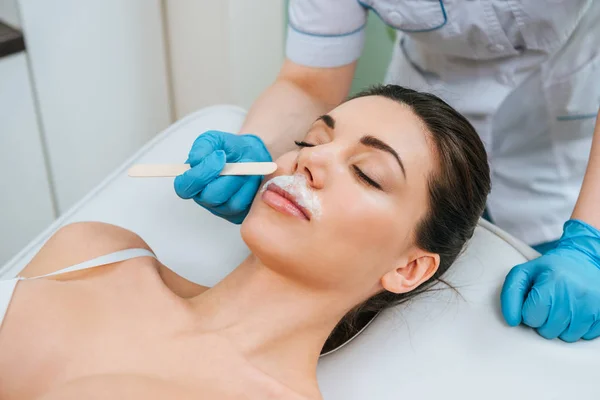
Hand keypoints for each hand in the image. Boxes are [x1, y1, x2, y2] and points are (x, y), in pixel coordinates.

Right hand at [174, 130, 271, 223]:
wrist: (251, 155)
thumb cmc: (228, 149)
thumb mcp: (214, 139)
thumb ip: (202, 146)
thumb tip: (196, 160)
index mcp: (192, 181)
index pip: (184, 188)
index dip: (199, 175)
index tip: (218, 157)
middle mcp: (204, 197)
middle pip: (209, 196)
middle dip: (226, 177)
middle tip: (236, 162)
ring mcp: (221, 208)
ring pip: (229, 202)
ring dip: (240, 181)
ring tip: (245, 167)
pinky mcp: (238, 214)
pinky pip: (245, 205)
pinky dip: (250, 188)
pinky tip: (251, 177)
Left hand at [501, 219, 599, 341]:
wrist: (585, 260)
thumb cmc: (549, 269)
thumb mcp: (524, 273)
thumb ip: (510, 294)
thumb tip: (512, 321)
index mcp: (552, 281)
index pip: (531, 317)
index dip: (528, 311)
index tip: (534, 301)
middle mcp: (575, 294)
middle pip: (547, 331)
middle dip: (543, 321)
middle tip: (549, 304)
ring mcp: (592, 305)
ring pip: (566, 337)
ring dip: (560, 327)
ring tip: (562, 307)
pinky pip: (584, 336)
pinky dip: (577, 328)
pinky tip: (576, 311)